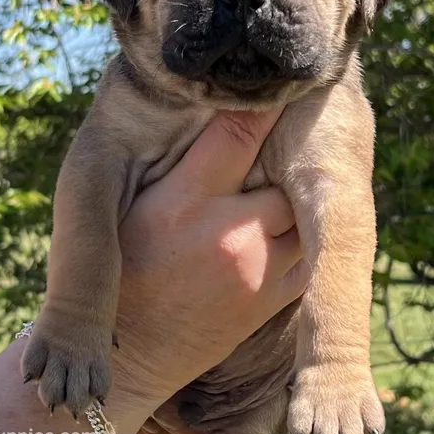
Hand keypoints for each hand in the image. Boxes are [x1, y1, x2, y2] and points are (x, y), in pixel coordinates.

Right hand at [112, 109, 307, 412]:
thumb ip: (178, 162)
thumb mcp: (135, 208)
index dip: (263, 102)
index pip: (236, 133)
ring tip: (290, 181)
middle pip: (282, 173)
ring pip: (301, 213)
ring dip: (294, 197)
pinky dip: (301, 236)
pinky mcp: (272, 300)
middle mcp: (228, 234)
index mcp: (185, 202)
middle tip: (285, 140)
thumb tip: (210, 112)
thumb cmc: (126, 267)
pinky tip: (285, 227)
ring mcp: (257, 271)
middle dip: (282, 156)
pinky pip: (307, 256)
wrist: (131, 352)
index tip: (282, 81)